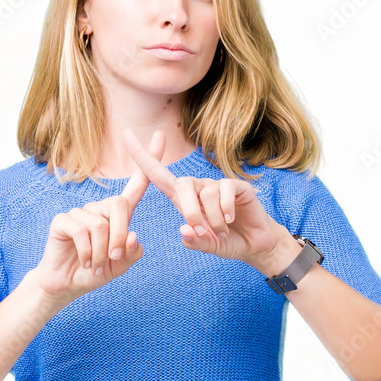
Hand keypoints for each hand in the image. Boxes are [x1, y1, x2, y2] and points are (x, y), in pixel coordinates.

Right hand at [34, 131, 166, 300]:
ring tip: (94, 265)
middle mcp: (99, 208)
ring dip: (101, 252)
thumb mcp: (120, 266)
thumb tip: (132, 234)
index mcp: (118, 215)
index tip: (160, 136)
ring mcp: (80, 212)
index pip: (137, 185)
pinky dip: (87, 252)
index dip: (149, 162)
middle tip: (113, 258)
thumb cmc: (95, 271)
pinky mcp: (62, 220)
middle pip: (120, 205)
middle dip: (119, 236)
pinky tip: (84, 261)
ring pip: (101, 224)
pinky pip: (81, 231)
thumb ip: (131, 253)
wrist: (66, 284)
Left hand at [121, 129, 290, 272]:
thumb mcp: (207, 246)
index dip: (142, 156)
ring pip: (205, 193)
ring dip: (213, 218)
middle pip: (181, 185)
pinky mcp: (236, 185)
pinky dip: (226, 210)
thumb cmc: (227, 242)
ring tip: (222, 229)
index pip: (157, 175)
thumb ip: (195, 242)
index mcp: (182, 199)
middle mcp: (197, 188)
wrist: (255, 244)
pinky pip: (224, 191)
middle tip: (201, 231)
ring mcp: (217, 185)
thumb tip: (184, 230)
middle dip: (189, 211)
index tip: (126, 135)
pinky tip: (232, 219)